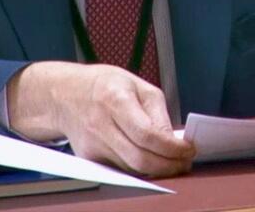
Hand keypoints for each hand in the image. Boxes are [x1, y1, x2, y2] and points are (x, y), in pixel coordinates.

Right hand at [7, 62, 193, 176]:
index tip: (188, 149)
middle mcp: (100, 124)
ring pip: (132, 168)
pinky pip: (122, 169)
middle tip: (185, 162)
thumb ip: (158, 113)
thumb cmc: (104, 85)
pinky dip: (140, 168)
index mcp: (114, 99)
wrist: (65, 95)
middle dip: (169, 165)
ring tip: (172, 161)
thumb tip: (174, 140)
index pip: (147, 134)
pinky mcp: (90, 158)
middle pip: (139, 158)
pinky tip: (150, 159)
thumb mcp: (138, 85)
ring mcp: (92, 144)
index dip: (171, 147)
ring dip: (157, 169)